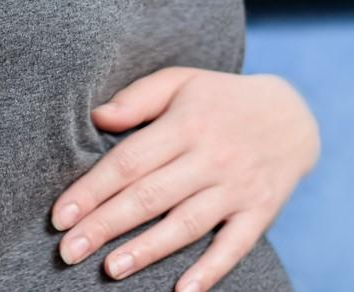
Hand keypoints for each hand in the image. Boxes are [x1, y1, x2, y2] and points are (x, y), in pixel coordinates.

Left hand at [52, 68, 318, 290]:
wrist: (293, 116)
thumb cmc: (218, 97)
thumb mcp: (179, 81)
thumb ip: (137, 98)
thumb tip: (97, 117)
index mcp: (184, 125)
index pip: (128, 162)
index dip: (91, 190)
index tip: (60, 216)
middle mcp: (211, 158)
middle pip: (149, 197)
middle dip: (105, 226)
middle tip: (69, 251)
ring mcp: (237, 188)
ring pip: (186, 224)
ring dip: (148, 250)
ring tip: (110, 269)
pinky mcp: (260, 212)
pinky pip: (235, 246)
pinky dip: (211, 270)